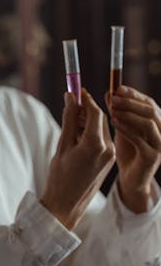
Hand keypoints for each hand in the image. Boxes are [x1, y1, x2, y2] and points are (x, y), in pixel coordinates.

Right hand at [41, 89, 114, 229]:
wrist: (67, 204)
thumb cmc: (60, 176)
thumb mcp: (62, 145)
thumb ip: (69, 120)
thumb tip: (71, 97)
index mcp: (95, 145)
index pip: (94, 112)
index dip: (85, 99)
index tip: (75, 90)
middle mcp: (107, 149)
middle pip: (99, 119)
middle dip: (86, 109)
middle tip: (70, 103)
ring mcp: (110, 155)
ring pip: (101, 128)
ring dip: (87, 120)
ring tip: (70, 121)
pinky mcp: (109, 160)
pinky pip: (101, 138)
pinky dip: (90, 132)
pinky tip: (76, 134)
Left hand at [107, 85, 160, 211]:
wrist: (131, 178)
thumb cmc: (128, 151)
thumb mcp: (123, 127)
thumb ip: (118, 112)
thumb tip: (109, 93)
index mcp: (158, 123)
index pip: (149, 103)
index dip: (134, 94)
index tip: (117, 88)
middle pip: (151, 111)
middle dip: (131, 102)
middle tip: (113, 98)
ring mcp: (160, 145)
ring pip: (148, 124)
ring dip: (129, 114)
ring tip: (112, 110)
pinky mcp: (153, 157)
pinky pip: (140, 140)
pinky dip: (126, 129)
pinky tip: (114, 123)